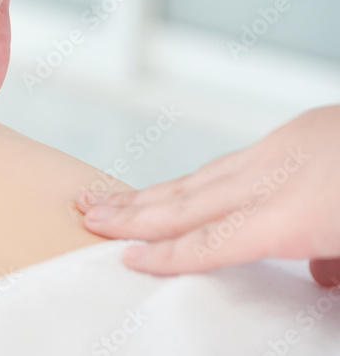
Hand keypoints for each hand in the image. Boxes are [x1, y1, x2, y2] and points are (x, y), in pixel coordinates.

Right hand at [77, 106, 339, 285]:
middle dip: (132, 212)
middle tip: (88, 213)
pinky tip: (181, 183)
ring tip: (110, 196)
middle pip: (188, 202)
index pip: (212, 241)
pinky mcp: (296, 130)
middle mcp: (274, 176)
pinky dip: (196, 175)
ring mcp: (283, 147)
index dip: (165, 254)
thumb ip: (333, 263)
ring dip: (151, 191)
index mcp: (293, 214)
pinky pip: (231, 160)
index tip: (127, 257)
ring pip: (201, 176)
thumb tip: (319, 272)